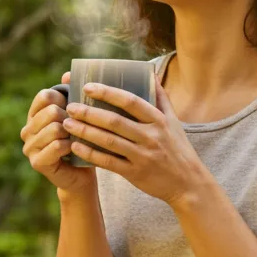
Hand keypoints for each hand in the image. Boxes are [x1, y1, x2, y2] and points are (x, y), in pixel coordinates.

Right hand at [19, 70, 97, 197]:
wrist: (81, 174)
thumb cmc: (81, 142)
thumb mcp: (78, 116)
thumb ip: (72, 94)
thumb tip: (67, 74)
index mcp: (35, 114)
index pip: (44, 96)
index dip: (63, 99)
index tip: (75, 109)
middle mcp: (27, 129)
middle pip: (50, 111)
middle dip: (70, 118)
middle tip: (80, 128)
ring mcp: (29, 147)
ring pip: (54, 129)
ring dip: (72, 134)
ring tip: (78, 139)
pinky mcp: (37, 162)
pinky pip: (56, 146)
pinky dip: (69, 147)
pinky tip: (75, 150)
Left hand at [62, 73, 207, 206]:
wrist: (188, 183)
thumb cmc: (178, 149)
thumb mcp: (174, 121)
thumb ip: (161, 97)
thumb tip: (151, 72)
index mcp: (159, 120)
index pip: (131, 101)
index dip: (108, 93)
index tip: (88, 86)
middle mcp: (151, 136)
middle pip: (115, 121)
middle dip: (89, 113)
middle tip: (70, 106)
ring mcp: (143, 156)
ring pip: (109, 142)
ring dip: (85, 132)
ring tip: (67, 124)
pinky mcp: (135, 174)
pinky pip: (109, 162)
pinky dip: (91, 154)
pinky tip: (75, 147)